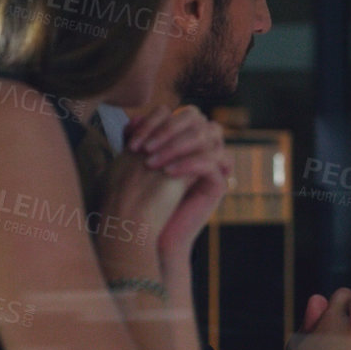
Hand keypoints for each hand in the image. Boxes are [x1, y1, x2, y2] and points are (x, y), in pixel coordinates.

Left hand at [120, 105, 231, 255]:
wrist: (152, 237)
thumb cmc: (142, 201)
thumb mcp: (136, 166)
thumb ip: (138, 141)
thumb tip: (131, 120)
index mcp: (188, 141)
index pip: (181, 113)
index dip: (157, 120)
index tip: (132, 141)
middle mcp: (205, 149)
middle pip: (198, 119)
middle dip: (167, 130)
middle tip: (144, 148)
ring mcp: (214, 166)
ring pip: (208, 136)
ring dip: (176, 145)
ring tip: (151, 162)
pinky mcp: (218, 184)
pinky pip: (211, 162)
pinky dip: (188, 163)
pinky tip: (166, 173)